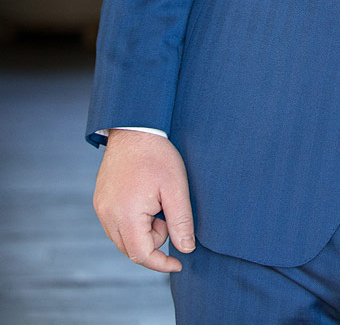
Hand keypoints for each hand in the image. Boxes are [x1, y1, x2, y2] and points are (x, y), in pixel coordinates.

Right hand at [93, 129, 194, 272]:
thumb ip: (181, 222)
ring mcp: (100, 208)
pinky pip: (115, 224)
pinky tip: (144, 198)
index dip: (161, 264)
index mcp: (125, 215)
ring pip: (123, 238)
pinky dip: (132, 221)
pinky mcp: (99, 200)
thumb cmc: (157, 156)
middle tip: (166, 209)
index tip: (178, 263)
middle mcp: (107, 216)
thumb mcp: (176, 188)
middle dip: (153, 238)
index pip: (141, 255)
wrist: (134, 128)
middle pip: (132, 249)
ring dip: (142, 230)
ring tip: (155, 201)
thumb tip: (186, 250)